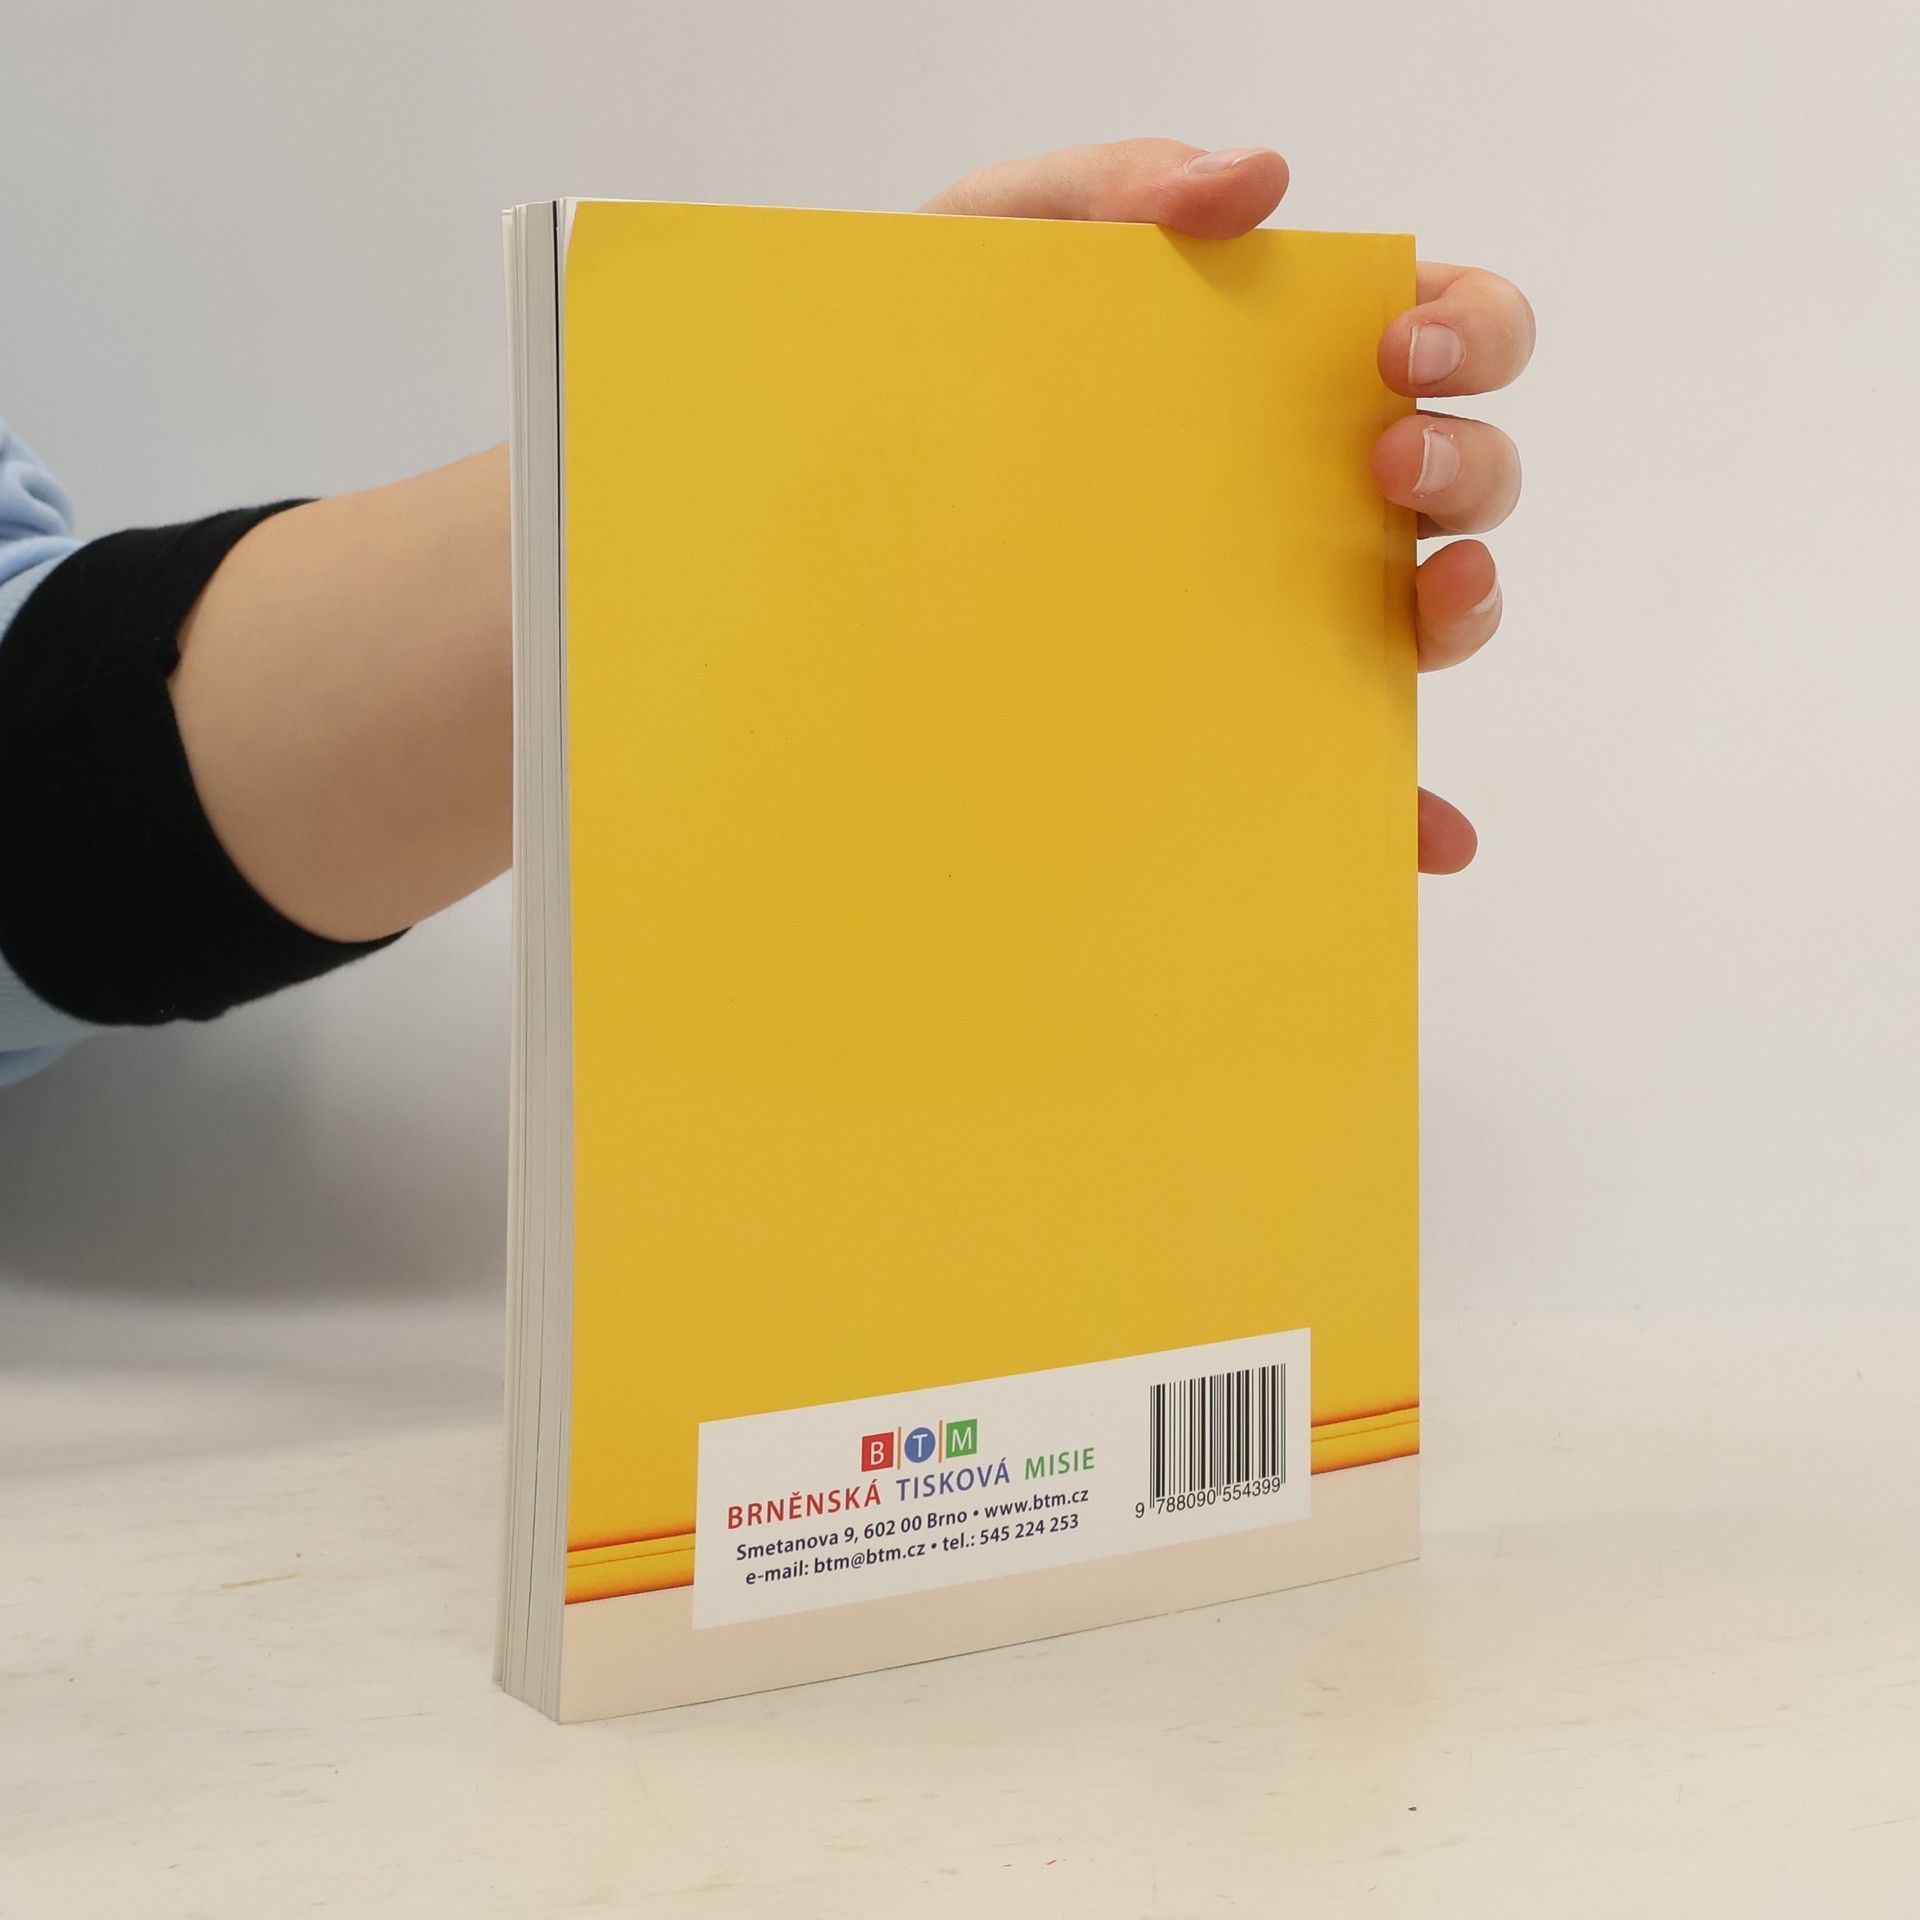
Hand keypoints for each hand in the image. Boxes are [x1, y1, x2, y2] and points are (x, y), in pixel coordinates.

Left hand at [925, 139, 1532, 874]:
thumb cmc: (938, 362)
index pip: (1443, 332)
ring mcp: (1288, 606)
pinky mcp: (1246, 711)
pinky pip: (1355, 766)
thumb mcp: (1001, 242)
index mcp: (1284, 372)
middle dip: (1469, 463)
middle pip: (1470, 474)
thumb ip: (1118, 188)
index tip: (1399, 348)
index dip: (1469, 331)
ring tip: (1424, 596)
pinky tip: (1429, 836)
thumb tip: (1262, 177)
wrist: (839, 499)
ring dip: (1465, 606)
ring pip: (1436, 611)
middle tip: (1388, 461)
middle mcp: (1312, 491)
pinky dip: (1410, 806)